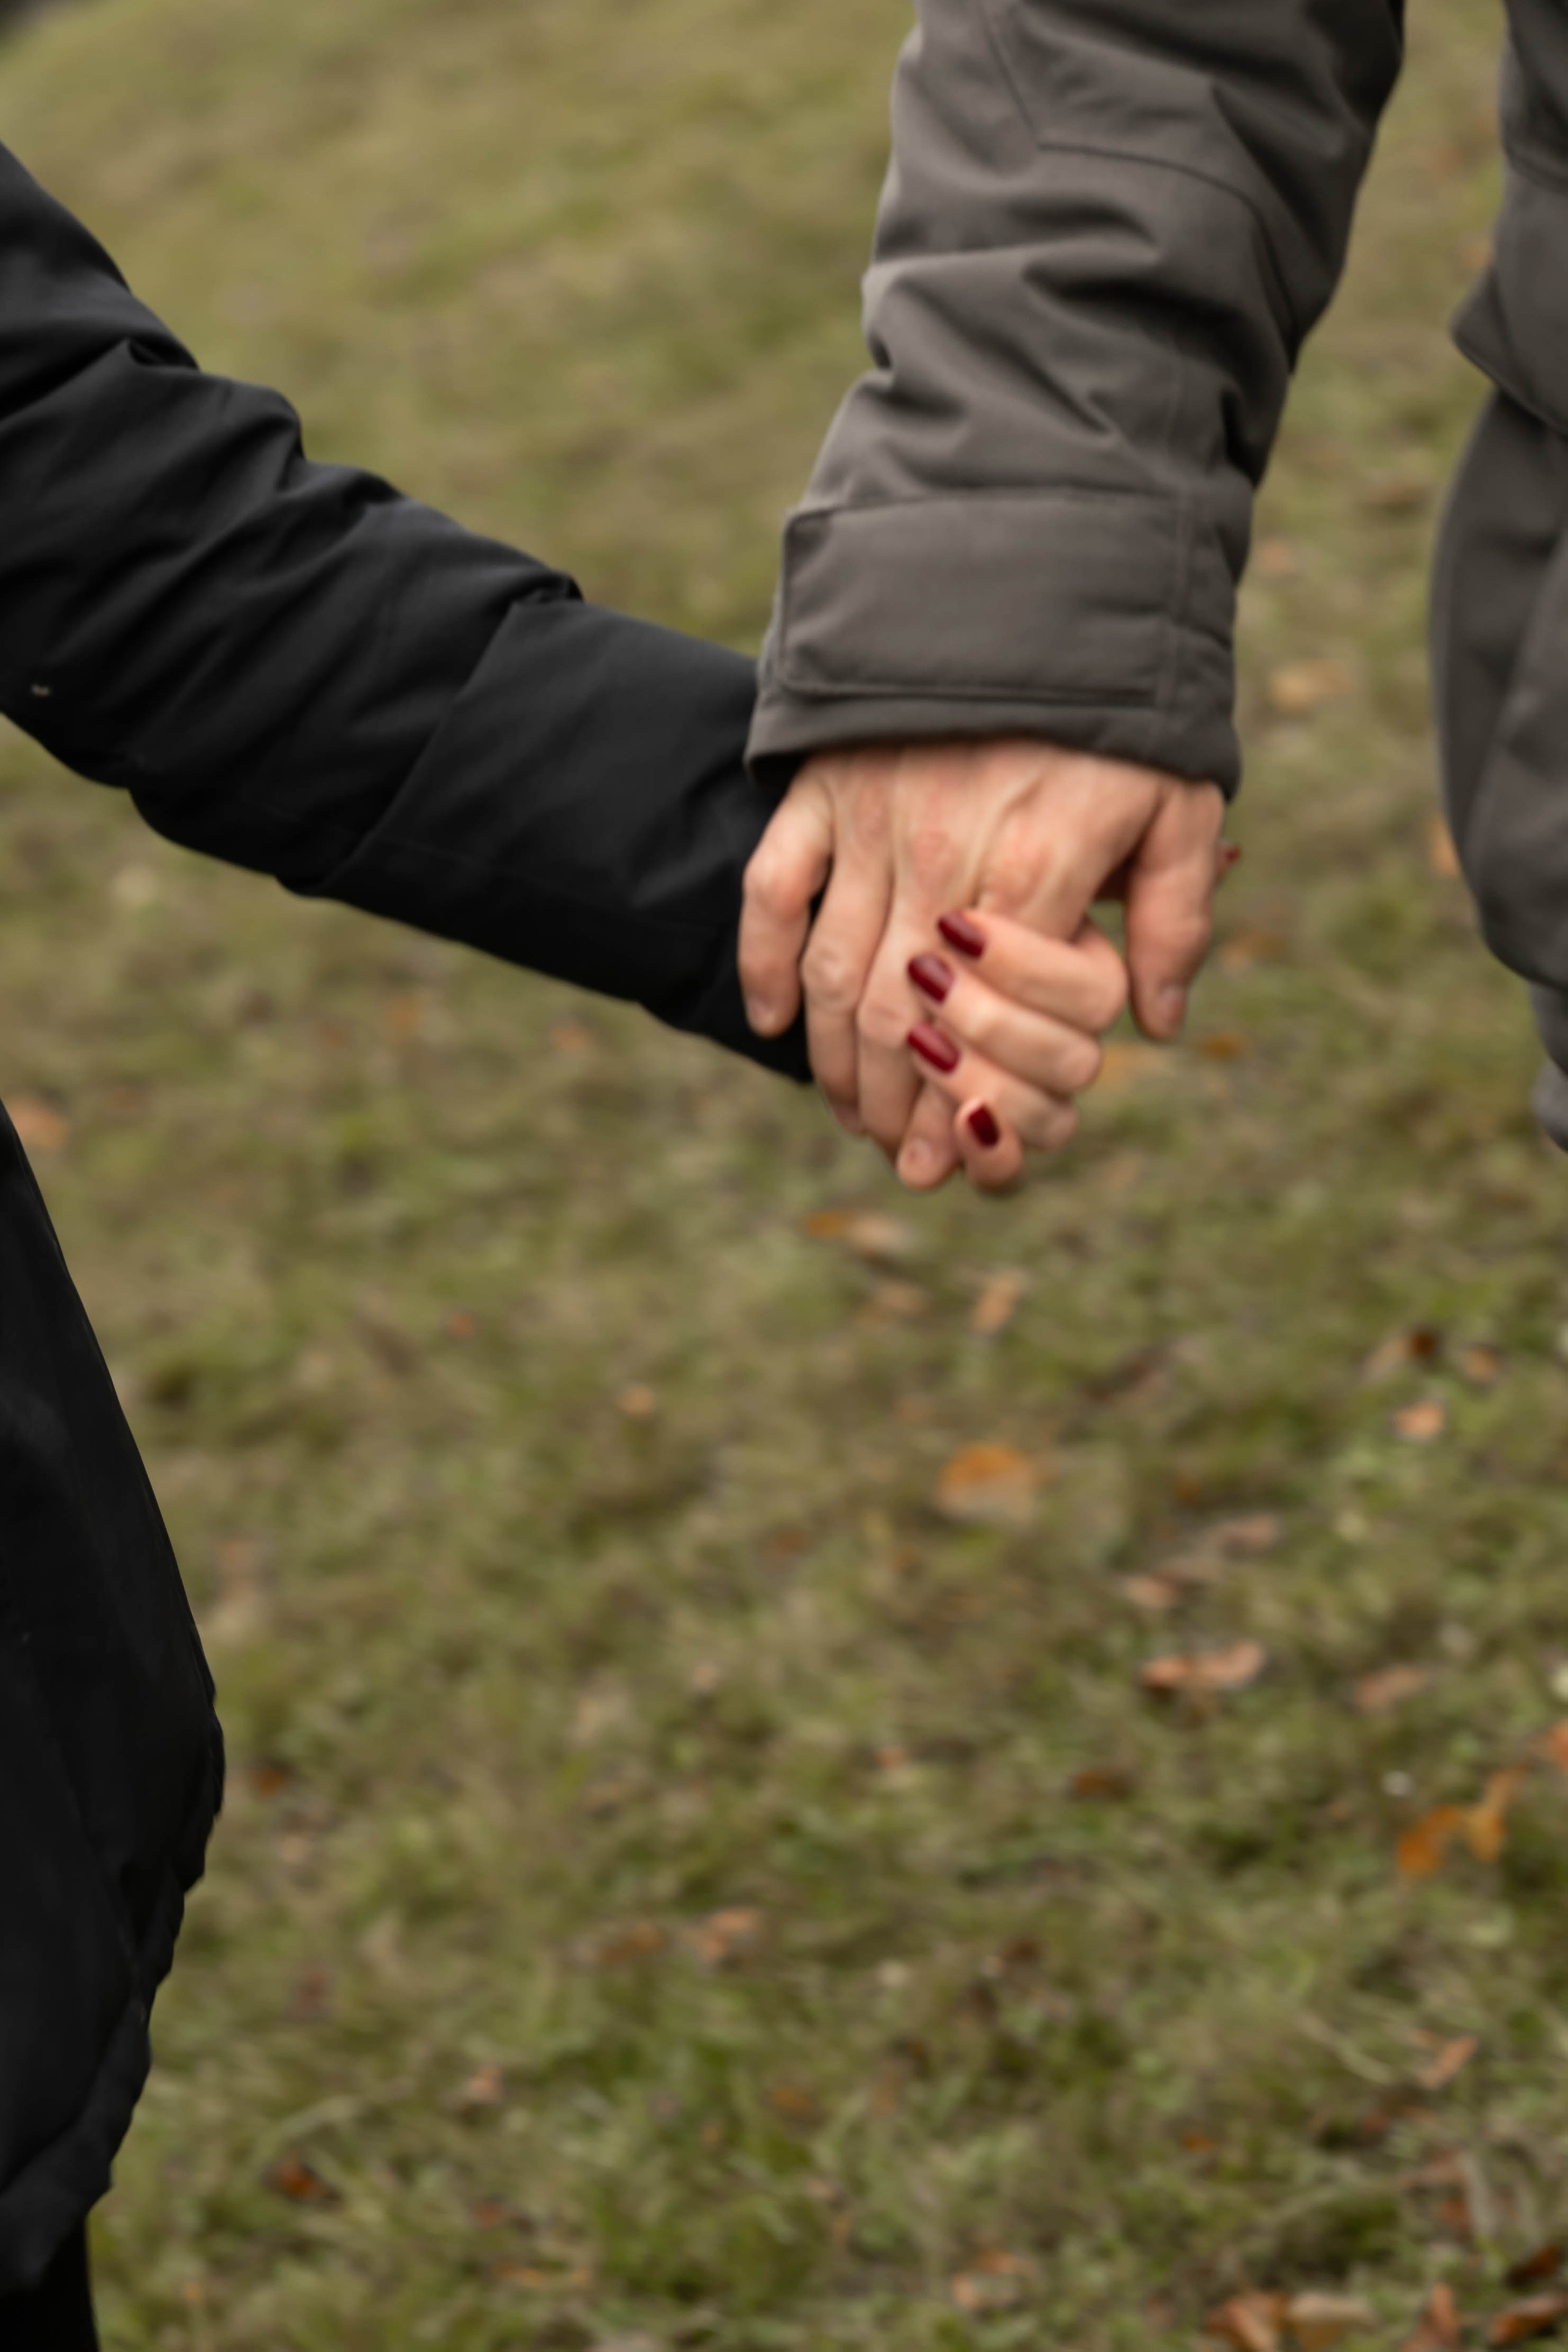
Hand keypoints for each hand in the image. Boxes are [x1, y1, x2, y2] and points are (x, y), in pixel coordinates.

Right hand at [740, 739, 1225, 1187]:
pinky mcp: (822, 788)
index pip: (991, 1025)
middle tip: (899, 1154)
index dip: (968, 1104)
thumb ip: (1172, 917)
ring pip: (835, 973)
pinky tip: (773, 1024)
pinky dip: (765, 963)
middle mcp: (942, 853)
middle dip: (894, 1106)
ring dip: (835, 1060)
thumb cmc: (1121, 702)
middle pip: (899, 1019)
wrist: (1040, 572)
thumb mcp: (1182, 802)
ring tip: (851, 1114)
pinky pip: (773, 891)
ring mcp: (871, 820)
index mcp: (1036, 867)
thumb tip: (1159, 1025)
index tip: (960, 1157)